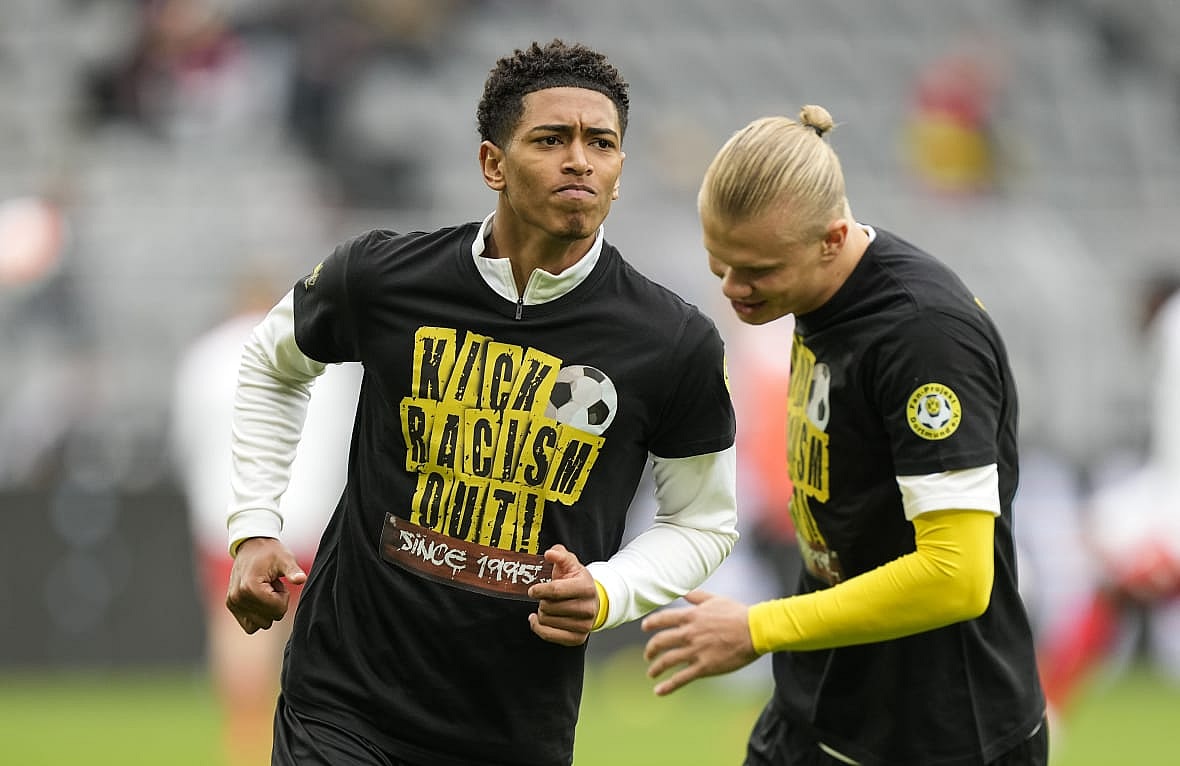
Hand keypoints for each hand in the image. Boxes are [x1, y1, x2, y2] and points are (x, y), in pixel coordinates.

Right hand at [225, 537, 306, 633]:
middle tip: (271, 585)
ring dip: (267, 609)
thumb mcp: (285, 559)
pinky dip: (258, 615)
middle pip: (270, 620)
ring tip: (265, 590)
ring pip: (261, 624)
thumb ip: (293, 571)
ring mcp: (232, 603)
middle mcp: (237, 598)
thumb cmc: (271, 552)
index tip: (277, 582)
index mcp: (250, 587)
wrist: (251, 545)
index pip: (277, 610)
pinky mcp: (231, 605)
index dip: (283, 597)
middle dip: (275, 604)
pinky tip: (259, 597)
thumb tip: (301, 579)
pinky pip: (250, 625)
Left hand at [527, 544, 597, 645]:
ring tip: (548, 607)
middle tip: (546, 598)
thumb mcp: (570, 564)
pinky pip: (549, 635)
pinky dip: (538, 627)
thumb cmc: (577, 581)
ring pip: (547, 621)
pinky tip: (538, 619)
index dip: (540, 590)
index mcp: (586, 587)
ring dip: (542, 613)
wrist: (592, 601)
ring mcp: (584, 625)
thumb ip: (559, 555)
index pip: (556, 590)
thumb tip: (550, 554)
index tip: (533, 590)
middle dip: (542, 601)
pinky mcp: (578, 638)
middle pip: (549, 607)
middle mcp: (588, 608)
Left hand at [641, 590, 758, 694]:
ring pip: (667, 661)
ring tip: (651, 673)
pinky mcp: (704, 667)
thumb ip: (696, 596)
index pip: (662, 619)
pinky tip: (659, 691)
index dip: (650, 624)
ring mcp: (695, 651)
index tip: (644, 628)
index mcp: (690, 616)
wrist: (754, 631)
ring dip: (656, 668)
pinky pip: (681, 678)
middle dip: (650, 649)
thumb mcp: (715, 599)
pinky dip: (668, 686)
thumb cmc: (737, 613)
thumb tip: (683, 593)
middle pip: (660, 641)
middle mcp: (689, 633)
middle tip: (648, 655)